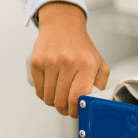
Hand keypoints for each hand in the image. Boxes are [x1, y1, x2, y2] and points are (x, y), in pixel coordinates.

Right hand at [29, 2, 109, 117]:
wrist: (62, 24)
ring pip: (48, 98)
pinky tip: (50, 89)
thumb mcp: (99, 63)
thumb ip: (100, 85)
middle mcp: (68, 62)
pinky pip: (38, 90)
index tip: (76, 112)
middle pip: (61, 100)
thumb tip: (95, 104)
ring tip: (59, 97)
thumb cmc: (81, 47)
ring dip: (53, 103)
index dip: (76, 110)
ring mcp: (50, 62)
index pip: (78, 96)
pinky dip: (44, 95)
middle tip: (67, 108)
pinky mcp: (36, 62)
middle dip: (64, 109)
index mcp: (86, 64)